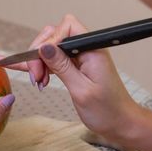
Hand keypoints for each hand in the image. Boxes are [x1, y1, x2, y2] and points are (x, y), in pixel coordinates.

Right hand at [3, 14, 138, 140]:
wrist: (120, 123)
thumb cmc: (107, 110)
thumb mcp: (81, 90)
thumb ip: (62, 66)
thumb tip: (44, 47)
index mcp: (93, 49)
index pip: (67, 27)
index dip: (49, 40)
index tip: (40, 61)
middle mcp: (86, 49)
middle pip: (55, 35)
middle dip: (40, 52)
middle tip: (35, 75)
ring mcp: (81, 57)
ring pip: (52, 47)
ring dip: (39, 62)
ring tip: (37, 81)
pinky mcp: (76, 66)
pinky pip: (55, 59)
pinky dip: (43, 66)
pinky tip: (32, 74)